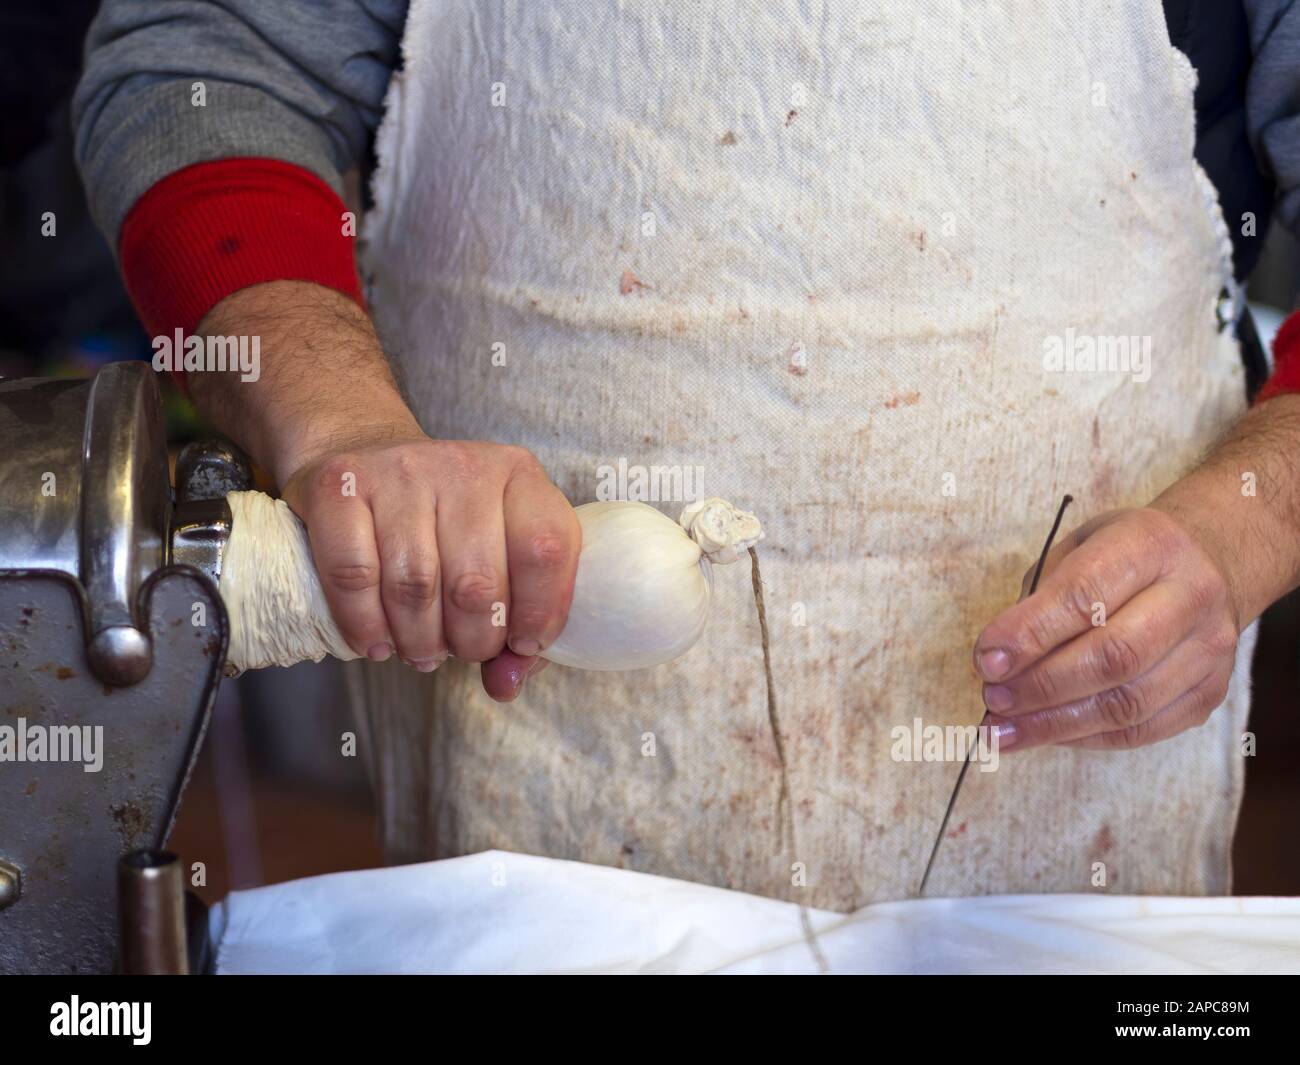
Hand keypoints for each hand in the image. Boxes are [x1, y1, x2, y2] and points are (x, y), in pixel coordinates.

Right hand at [281, 435, 579, 699]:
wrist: (366, 455)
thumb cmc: (444, 524)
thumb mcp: (499, 556)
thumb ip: (517, 629)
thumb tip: (505, 685)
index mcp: (519, 476)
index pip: (546, 550)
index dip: (539, 613)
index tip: (522, 643)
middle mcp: (463, 466)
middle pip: (476, 583)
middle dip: (471, 641)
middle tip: (460, 649)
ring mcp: (399, 469)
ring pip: (414, 586)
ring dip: (418, 640)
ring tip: (420, 649)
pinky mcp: (339, 485)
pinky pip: (354, 574)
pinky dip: (365, 625)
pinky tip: (375, 640)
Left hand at [972, 506, 1240, 750]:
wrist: (1209, 561)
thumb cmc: (1124, 556)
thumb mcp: (1078, 548)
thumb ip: (1041, 597)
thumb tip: (999, 661)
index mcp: (1150, 546)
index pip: (1085, 596)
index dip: (1030, 634)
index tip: (985, 661)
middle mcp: (1191, 597)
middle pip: (1114, 656)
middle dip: (1041, 686)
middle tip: (993, 699)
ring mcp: (1209, 650)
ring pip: (1129, 704)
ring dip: (1055, 724)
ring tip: (1004, 730)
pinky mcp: (1210, 692)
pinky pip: (1142, 730)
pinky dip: (1085, 737)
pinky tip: (1047, 733)